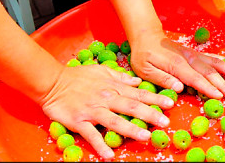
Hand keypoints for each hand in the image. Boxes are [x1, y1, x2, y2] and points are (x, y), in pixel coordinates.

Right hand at [38, 63, 175, 159]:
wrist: (53, 82)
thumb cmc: (78, 76)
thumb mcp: (103, 71)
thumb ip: (121, 77)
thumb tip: (137, 81)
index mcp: (114, 87)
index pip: (139, 93)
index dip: (155, 98)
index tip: (171, 103)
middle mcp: (107, 99)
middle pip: (132, 107)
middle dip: (150, 114)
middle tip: (166, 122)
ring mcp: (93, 111)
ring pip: (115, 121)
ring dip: (131, 129)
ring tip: (146, 137)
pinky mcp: (79, 121)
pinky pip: (91, 135)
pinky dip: (100, 146)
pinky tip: (109, 155)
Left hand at [126, 29, 224, 104]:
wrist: (147, 35)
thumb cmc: (144, 55)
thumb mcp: (145, 69)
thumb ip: (162, 79)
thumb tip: (179, 88)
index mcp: (177, 65)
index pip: (196, 79)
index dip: (208, 88)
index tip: (220, 96)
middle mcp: (189, 58)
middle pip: (209, 72)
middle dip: (223, 84)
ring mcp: (193, 55)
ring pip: (214, 62)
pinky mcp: (195, 54)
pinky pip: (212, 57)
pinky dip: (224, 61)